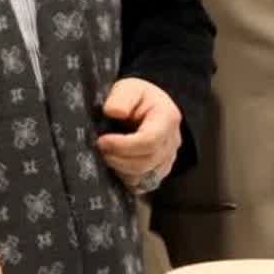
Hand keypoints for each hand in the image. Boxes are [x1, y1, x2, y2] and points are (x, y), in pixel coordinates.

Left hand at [96, 77, 181, 193]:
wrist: (148, 107)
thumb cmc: (137, 97)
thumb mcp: (128, 88)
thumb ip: (121, 97)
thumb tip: (114, 112)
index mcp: (168, 118)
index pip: (149, 141)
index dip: (123, 145)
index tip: (102, 140)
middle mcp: (172, 141)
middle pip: (147, 162)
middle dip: (119, 159)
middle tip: (100, 148)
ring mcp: (168, 159)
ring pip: (145, 176)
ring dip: (121, 170)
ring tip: (107, 154)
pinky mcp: (160, 171)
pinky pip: (144, 185)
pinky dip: (127, 179)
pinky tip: (117, 164)